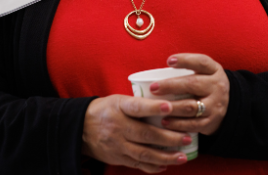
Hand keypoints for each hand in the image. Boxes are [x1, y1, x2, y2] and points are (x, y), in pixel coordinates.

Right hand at [80, 94, 198, 170]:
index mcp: (119, 107)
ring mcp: (117, 145)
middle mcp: (118, 127)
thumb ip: (138, 104)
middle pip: (146, 135)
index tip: (169, 106)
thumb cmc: (106, 109)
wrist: (80, 128)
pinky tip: (166, 165)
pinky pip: (137, 164)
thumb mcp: (118, 100)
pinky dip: (152, 166)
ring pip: (144, 154)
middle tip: (187, 138)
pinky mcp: (117, 158)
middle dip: (169, 138)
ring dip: (165, 157)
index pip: (137, 107)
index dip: (153, 107)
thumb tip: (167, 105)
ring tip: (182, 157)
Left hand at [150, 53, 229, 136]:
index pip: (201, 62)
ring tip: (157, 106)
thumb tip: (159, 71)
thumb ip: (190, 69)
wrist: (230, 107)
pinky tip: (165, 122)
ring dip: (172, 107)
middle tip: (154, 88)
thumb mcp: (206, 73)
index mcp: (214, 71)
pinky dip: (177, 124)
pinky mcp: (210, 122)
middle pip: (193, 84)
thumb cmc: (208, 86)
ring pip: (191, 106)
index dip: (185, 60)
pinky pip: (192, 124)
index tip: (169, 61)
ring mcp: (214, 106)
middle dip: (171, 86)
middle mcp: (216, 87)